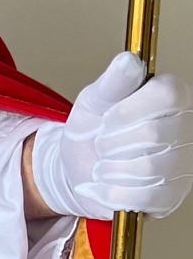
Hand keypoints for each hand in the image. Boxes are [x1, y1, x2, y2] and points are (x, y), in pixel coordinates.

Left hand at [28, 53, 192, 219]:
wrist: (77, 170)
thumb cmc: (91, 130)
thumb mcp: (94, 100)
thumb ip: (112, 81)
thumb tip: (129, 61)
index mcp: (172, 96)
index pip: (167, 95)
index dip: (128, 110)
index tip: (107, 118)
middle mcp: (186, 128)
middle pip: (155, 134)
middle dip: (112, 143)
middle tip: (101, 144)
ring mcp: (183, 164)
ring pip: (149, 168)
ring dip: (111, 170)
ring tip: (102, 165)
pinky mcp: (171, 195)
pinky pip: (146, 198)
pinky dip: (114, 193)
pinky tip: (105, 186)